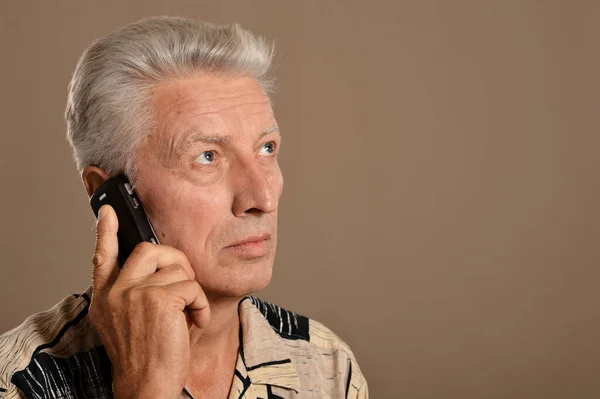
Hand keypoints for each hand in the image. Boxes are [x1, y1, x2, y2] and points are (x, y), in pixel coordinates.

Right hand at [89, 204, 210, 398]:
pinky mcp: (158, 299)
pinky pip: (191, 286)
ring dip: (191, 291)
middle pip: (149, 250)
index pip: (102, 256)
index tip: (107, 211)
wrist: (146, 387)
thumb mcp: (128, 322)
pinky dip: (201, 305)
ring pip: (177, 269)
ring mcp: (133, 293)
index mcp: (105, 297)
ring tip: (189, 315)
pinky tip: (196, 322)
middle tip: (184, 284)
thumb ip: (133, 293)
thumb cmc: (146, 356)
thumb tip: (160, 267)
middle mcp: (114, 292)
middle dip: (174, 259)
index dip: (105, 231)